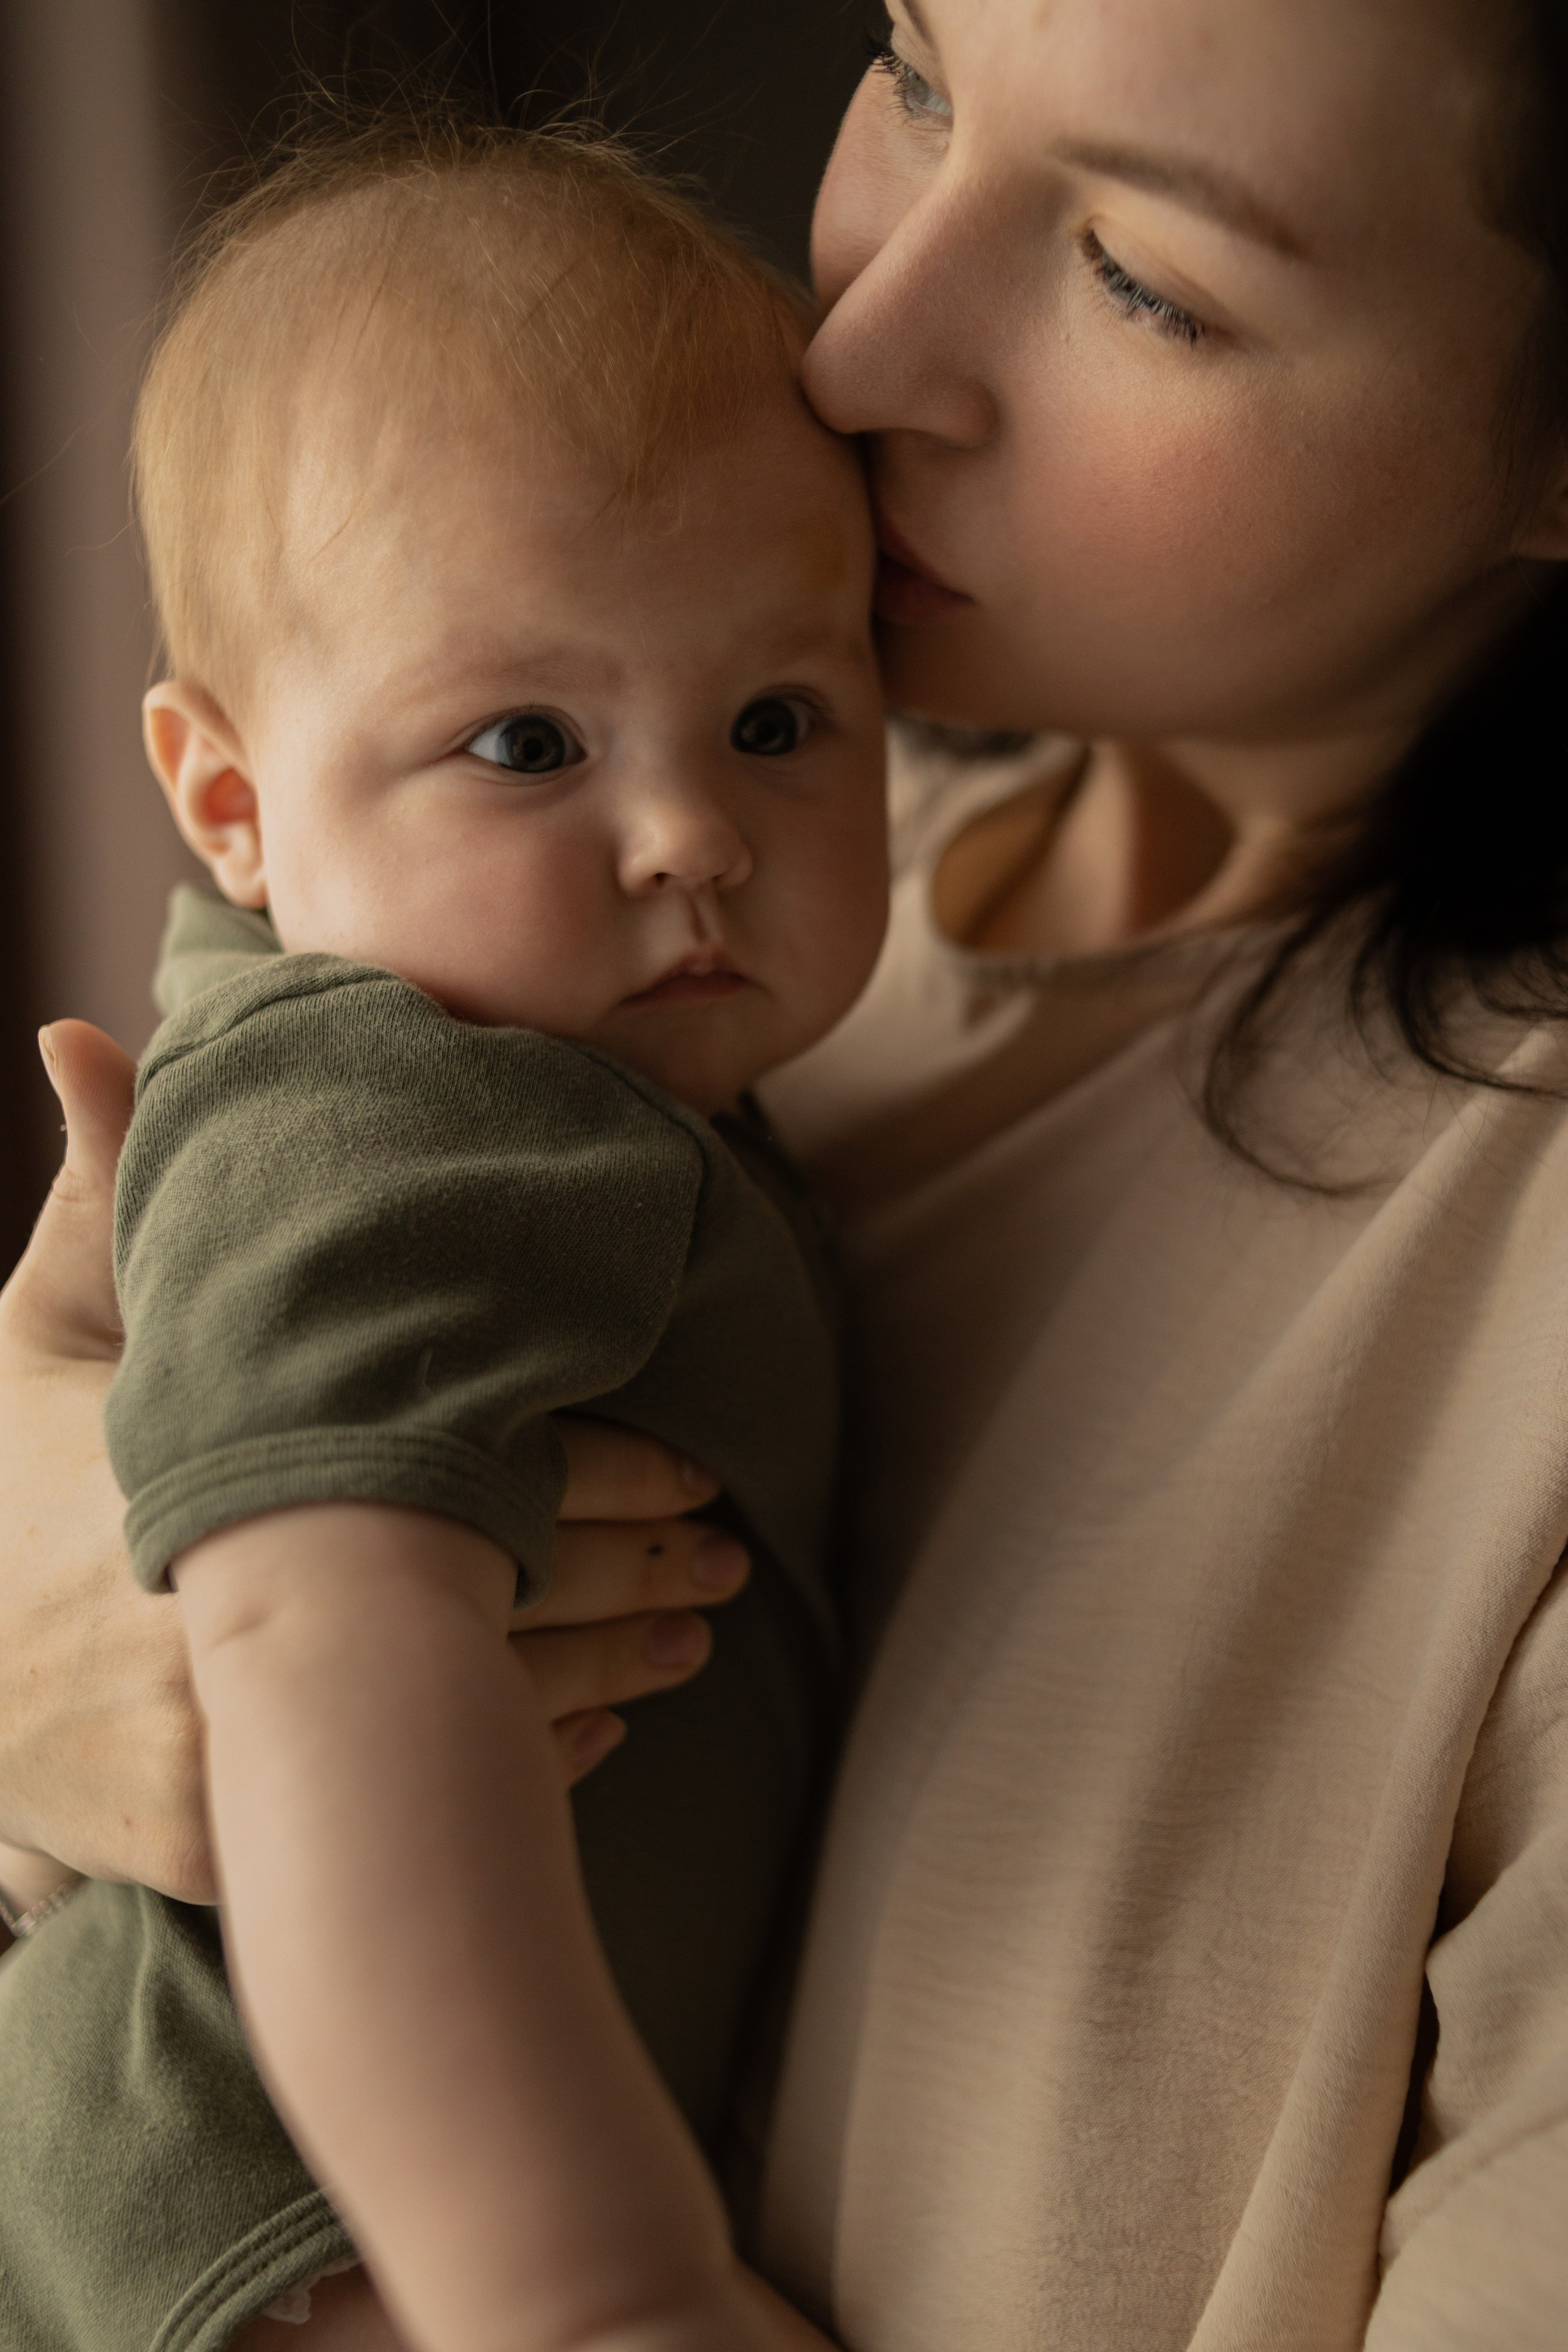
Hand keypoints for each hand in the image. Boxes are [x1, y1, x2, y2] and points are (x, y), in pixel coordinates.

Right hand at [0, 1023, 747, 1901]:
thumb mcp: (34, 1334)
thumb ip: (96, 1190)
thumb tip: (82, 1029)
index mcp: (210, 1474)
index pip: (458, 1465)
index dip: (597, 1462)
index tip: (693, 1454)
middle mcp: (223, 1617)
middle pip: (486, 1598)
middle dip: (631, 1575)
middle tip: (732, 1551)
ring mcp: (216, 1752)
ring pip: (465, 1722)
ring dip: (606, 1676)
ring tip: (698, 1637)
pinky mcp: (207, 1849)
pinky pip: (397, 1811)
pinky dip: (510, 1772)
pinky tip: (595, 1730)